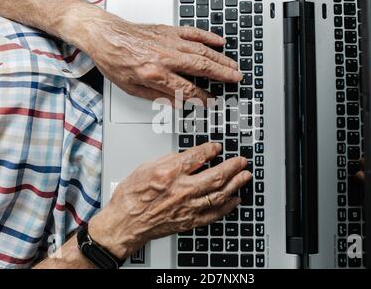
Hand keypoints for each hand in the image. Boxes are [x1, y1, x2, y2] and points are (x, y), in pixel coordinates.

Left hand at [81, 11, 241, 103]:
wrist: (104, 36)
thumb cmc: (114, 61)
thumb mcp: (132, 88)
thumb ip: (158, 97)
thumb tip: (178, 103)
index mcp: (154, 74)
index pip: (187, 89)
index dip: (202, 97)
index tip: (212, 101)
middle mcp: (164, 57)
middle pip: (201, 67)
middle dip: (222, 75)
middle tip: (236, 79)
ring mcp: (168, 42)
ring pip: (202, 51)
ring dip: (220, 59)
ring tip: (233, 66)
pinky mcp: (168, 31)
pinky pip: (193, 33)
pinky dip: (208, 37)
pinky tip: (220, 42)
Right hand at [89, 143, 251, 259]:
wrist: (125, 223)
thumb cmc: (131, 197)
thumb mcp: (145, 167)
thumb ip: (169, 160)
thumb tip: (188, 155)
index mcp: (169, 173)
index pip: (198, 156)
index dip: (212, 149)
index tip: (218, 147)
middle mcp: (181, 190)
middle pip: (215, 175)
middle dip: (233, 166)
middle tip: (241, 161)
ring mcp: (187, 207)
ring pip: (219, 194)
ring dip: (236, 184)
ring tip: (245, 176)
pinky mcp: (189, 221)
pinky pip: (214, 214)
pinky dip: (228, 207)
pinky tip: (235, 199)